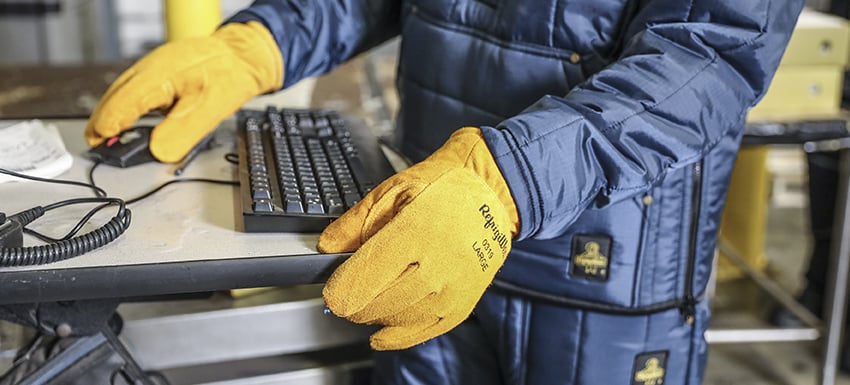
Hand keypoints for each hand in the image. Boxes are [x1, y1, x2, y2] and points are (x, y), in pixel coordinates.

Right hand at [85, 21, 282, 162]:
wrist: (242, 55)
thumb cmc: (228, 76)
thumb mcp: (209, 110)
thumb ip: (181, 133)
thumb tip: (158, 152)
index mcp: (158, 77)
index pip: (122, 105)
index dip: (108, 126)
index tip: (99, 144)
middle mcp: (150, 69)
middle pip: (114, 97)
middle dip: (103, 121)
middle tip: (96, 144)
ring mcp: (153, 67)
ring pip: (122, 92)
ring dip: (113, 113)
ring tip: (106, 134)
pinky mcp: (160, 71)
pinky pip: (135, 89)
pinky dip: (127, 105)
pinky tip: (129, 116)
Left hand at [318, 127, 519, 349]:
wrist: (489, 195)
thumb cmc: (442, 188)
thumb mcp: (391, 191)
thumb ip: (354, 223)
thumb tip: (327, 249)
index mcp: (415, 231)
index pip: (362, 279)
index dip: (338, 290)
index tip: (332, 288)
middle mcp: (437, 265)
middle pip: (375, 305)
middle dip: (352, 304)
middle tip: (347, 291)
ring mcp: (452, 289)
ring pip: (396, 320)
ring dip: (373, 316)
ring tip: (370, 298)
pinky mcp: (462, 304)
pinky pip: (423, 332)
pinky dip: (397, 336)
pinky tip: (381, 333)